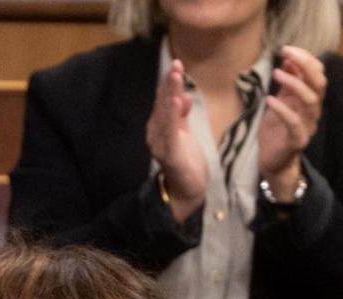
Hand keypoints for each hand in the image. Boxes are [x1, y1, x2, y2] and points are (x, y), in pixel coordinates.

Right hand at [146, 59, 206, 221]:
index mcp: (159, 127)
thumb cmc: (186, 161)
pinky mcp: (170, 154)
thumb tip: (184, 95)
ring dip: (170, 95)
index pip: (163, 101)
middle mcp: (155, 133)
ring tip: (175, 78)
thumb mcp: (184, 132)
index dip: (168, 83)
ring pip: (165, 115)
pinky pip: (171, 132)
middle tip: (175, 66)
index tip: (176, 65)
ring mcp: (161, 144)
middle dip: (169, 84)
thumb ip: (182, 115)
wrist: (186, 190)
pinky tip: (178, 103)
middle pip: (162, 105)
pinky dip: (173, 117)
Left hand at [259, 45, 325, 197]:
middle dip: (305, 65)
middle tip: (286, 53)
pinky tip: (269, 99)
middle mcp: (313, 111)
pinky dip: (282, 109)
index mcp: (310, 100)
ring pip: (310, 100)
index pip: (318, 74)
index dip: (306, 59)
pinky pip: (294, 122)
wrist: (272, 162)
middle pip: (319, 83)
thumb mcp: (280, 102)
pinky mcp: (297, 140)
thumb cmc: (276, 131)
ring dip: (294, 83)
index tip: (288, 49)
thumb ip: (287, 84)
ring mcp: (307, 126)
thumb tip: (289, 60)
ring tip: (276, 73)